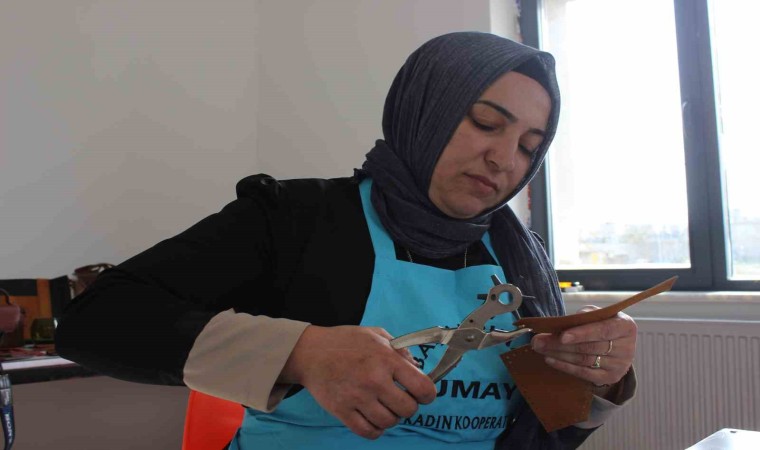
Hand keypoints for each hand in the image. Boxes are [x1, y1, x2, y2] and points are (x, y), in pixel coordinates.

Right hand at [279, 325, 436, 439]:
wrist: (310, 352)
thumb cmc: (344, 341)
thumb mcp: (376, 334)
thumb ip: (399, 350)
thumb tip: (417, 368)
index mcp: (386, 359)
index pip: (422, 387)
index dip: (428, 394)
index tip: (422, 394)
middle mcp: (374, 380)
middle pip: (408, 409)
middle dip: (408, 406)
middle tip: (400, 399)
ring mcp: (358, 398)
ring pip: (389, 422)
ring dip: (391, 417)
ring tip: (384, 406)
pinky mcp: (343, 411)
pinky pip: (369, 432)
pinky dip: (375, 429)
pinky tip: (373, 418)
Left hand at [530, 306, 636, 395]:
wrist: (616, 345)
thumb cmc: (602, 324)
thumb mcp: (597, 315)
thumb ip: (583, 316)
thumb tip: (560, 324)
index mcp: (626, 327)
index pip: (602, 331)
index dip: (582, 333)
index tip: (562, 336)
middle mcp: (627, 348)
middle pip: (589, 347)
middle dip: (560, 344)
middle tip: (538, 341)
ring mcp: (619, 365)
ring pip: (584, 360)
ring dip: (558, 354)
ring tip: (540, 348)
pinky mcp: (610, 378)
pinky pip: (584, 373)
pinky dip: (565, 366)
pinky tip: (550, 360)